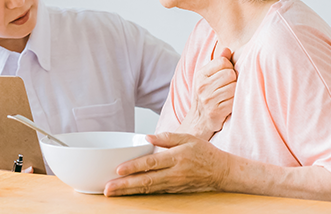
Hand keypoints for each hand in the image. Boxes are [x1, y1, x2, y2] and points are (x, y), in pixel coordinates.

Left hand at [104, 132, 230, 195]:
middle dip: (125, 185)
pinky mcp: (174, 191)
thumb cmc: (205, 153)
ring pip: (147, 189)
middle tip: (108, 188)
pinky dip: (139, 193)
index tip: (118, 169)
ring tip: (113, 193)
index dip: (134, 167)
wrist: (222, 172)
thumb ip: (167, 137)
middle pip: (145, 180)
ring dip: (128, 191)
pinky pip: (154, 192)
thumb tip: (148, 137)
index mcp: (176, 157)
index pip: (151, 163)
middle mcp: (174, 173)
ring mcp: (173, 184)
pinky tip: (128, 193)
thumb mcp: (188, 138)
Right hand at [181, 47, 235, 139]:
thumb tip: (227, 49)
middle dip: (233, 80)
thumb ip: (218, 63)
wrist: (198, 122)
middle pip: (230, 73)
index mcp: (200, 75)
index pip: (223, 61)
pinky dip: (235, 102)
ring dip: (235, 92)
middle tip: (229, 87)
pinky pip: (234, 100)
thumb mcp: (207, 78)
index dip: (229, 67)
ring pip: (234, 87)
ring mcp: (209, 99)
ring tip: (229, 96)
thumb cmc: (206, 97)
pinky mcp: (216, 111)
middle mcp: (202, 86)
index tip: (227, 76)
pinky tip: (229, 104)